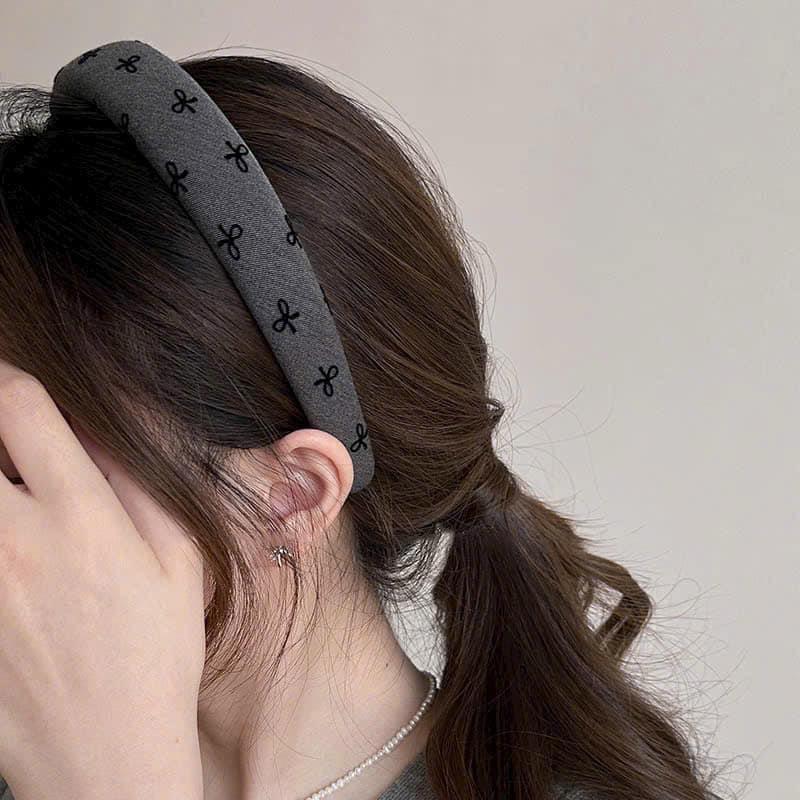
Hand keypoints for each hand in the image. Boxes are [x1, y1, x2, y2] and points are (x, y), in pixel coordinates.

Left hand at [0, 360, 205, 798]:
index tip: (18, 390)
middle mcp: (16, 539)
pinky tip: (16, 555)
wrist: (106, 749)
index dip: (12, 380)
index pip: (20, 405)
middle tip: (11, 452)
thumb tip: (105, 428)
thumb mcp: (178, 557)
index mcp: (81, 515)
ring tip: (15, 503)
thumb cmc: (156, 652)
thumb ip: (139, 481)